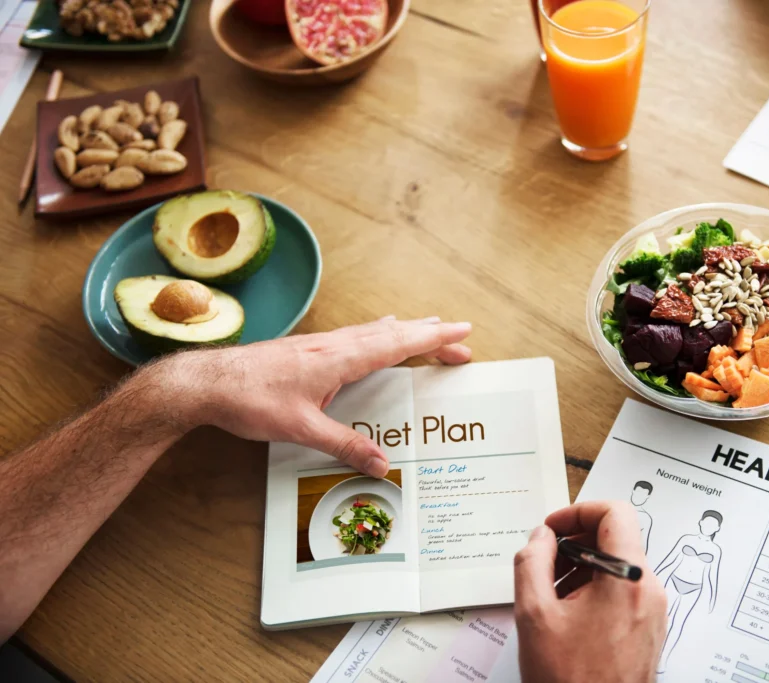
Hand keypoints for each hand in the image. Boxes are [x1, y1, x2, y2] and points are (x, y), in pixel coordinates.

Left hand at [160, 317, 471, 475]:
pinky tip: (376, 333)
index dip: (433, 338)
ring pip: (374, 331)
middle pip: (393, 333)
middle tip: (461, 339)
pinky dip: (379, 333)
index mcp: (339, 358)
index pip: (398, 343)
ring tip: (428, 328)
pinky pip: (356, 335)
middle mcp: (334, 345)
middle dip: (430, 335)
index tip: (462, 333)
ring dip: (406, 331)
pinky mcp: (308, 350)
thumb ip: (344, 446)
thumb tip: (382, 464)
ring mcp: (321, 344)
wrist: (206, 383)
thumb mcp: (301, 429)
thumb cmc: (249, 400)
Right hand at [514, 501, 666, 682]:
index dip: (578, 511)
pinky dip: (595, 589)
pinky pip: (624, 591)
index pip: (615, 513)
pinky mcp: (649, 629)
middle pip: (616, 538)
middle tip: (543, 562)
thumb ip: (531, 562)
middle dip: (574, 543)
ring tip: (551, 594)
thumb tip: (540, 537)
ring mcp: (654, 611)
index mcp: (627, 579)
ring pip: (618, 566)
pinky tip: (567, 615)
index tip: (552, 529)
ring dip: (582, 568)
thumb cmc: (570, 680)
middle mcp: (649, 590)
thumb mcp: (534, 614)